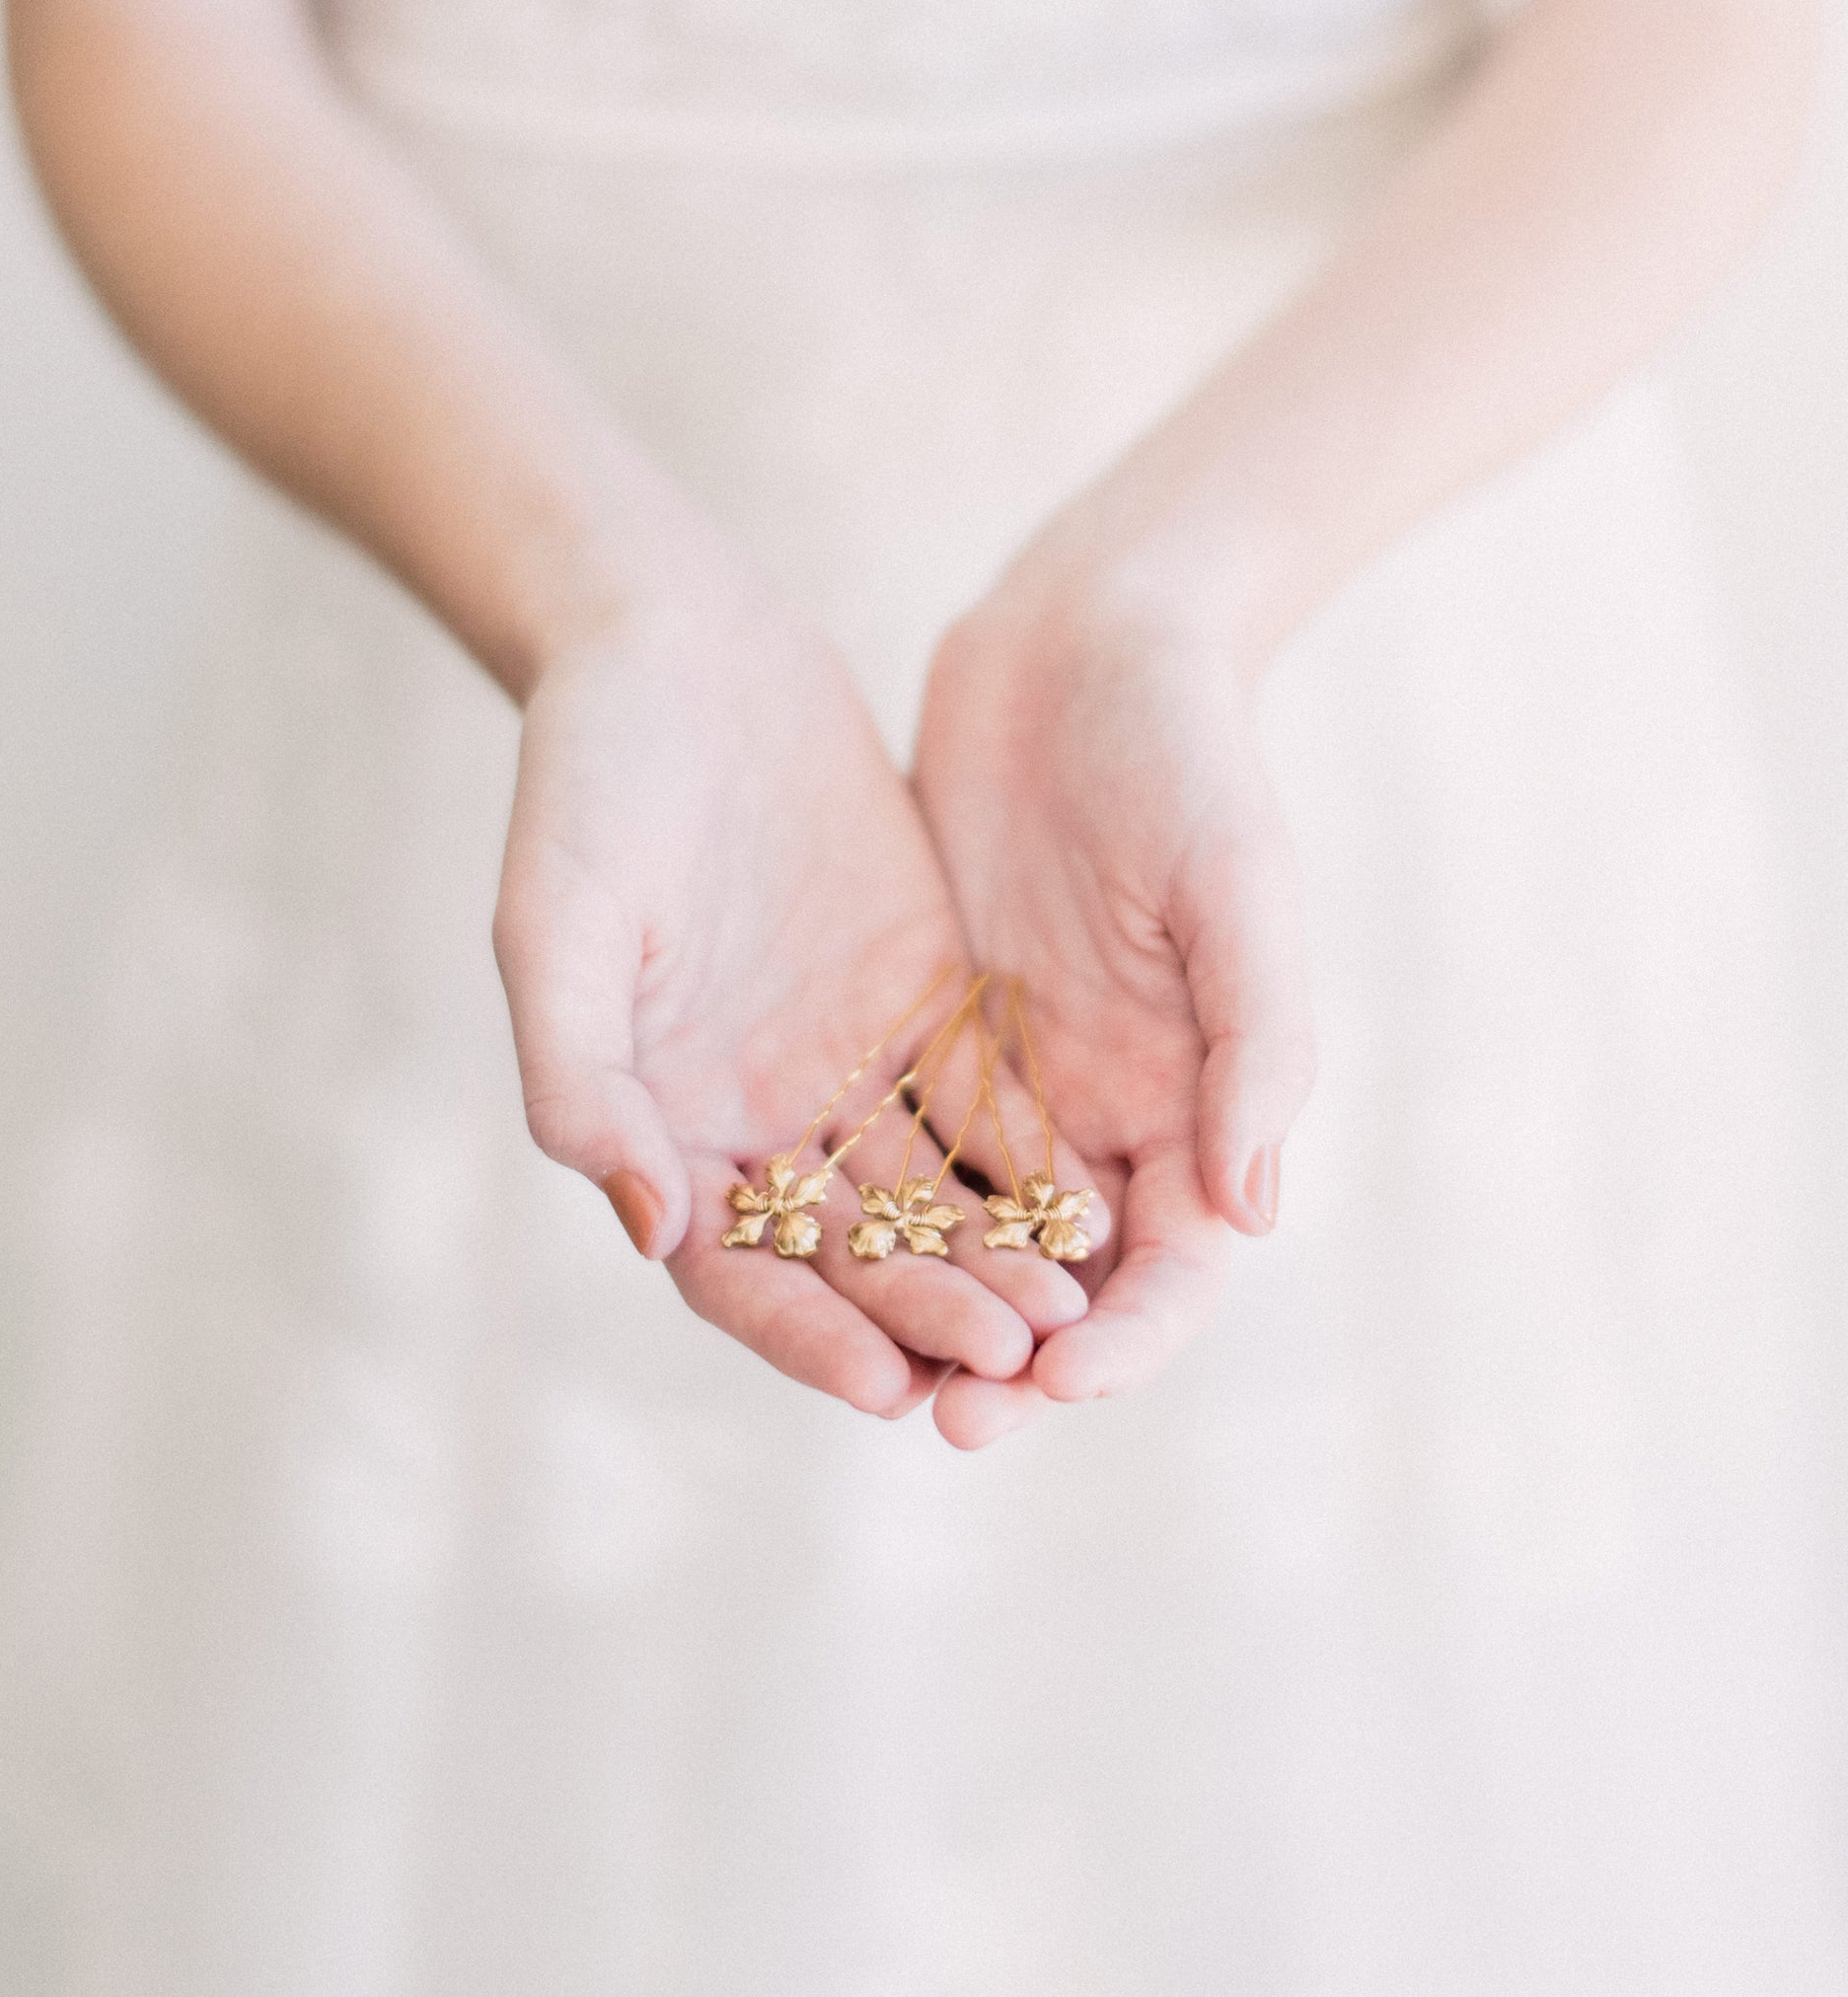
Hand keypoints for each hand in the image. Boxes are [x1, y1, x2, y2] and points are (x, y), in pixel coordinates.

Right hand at [492, 552, 1097, 1417]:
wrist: (673, 644)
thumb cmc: (586, 778)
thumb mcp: (556, 923)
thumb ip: (583, 1078)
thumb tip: (653, 1231)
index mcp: (660, 1119)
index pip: (737, 1270)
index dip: (807, 1334)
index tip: (885, 1388)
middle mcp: (757, 1114)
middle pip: (848, 1252)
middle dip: (926, 1312)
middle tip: (1011, 1360)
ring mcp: (843, 1058)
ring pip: (928, 1191)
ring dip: (991, 1257)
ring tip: (1066, 1312)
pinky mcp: (920, 995)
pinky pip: (982, 1096)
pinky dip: (1030, 1154)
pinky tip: (1098, 1200)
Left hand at [912, 561, 1315, 1446]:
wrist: (1084, 638)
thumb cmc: (1190, 751)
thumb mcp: (1236, 885)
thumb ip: (1253, 1042)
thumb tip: (1254, 1213)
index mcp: (1204, 1095)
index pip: (1177, 1264)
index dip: (1128, 1341)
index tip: (1058, 1385)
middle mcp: (1114, 1107)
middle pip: (1069, 1280)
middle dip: (1015, 1358)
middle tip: (944, 1419)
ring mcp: (1022, 1071)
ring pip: (974, 1230)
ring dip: (932, 1305)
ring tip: (868, 1369)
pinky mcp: (938, 1024)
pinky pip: (899, 1139)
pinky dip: (867, 1205)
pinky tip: (802, 1248)